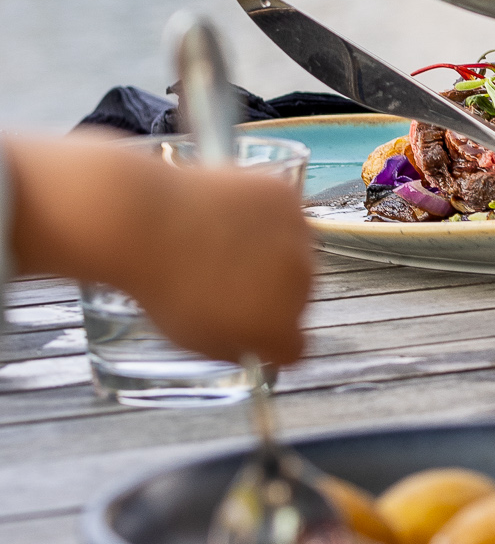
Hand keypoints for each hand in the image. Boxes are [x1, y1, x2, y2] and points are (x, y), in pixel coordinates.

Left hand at [114, 156, 314, 369]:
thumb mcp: (191, 337)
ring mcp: (297, 236)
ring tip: (226, 242)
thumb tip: (245, 340)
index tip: (247, 328)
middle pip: (298, 297)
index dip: (269, 341)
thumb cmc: (160, 286)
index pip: (292, 347)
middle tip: (231, 280)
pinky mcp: (285, 197)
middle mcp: (300, 284)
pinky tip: (229, 213)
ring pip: (295, 251)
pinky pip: (283, 212)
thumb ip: (231, 345)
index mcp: (278, 326)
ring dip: (273, 252)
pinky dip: (263, 215)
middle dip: (273, 293)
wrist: (145, 220)